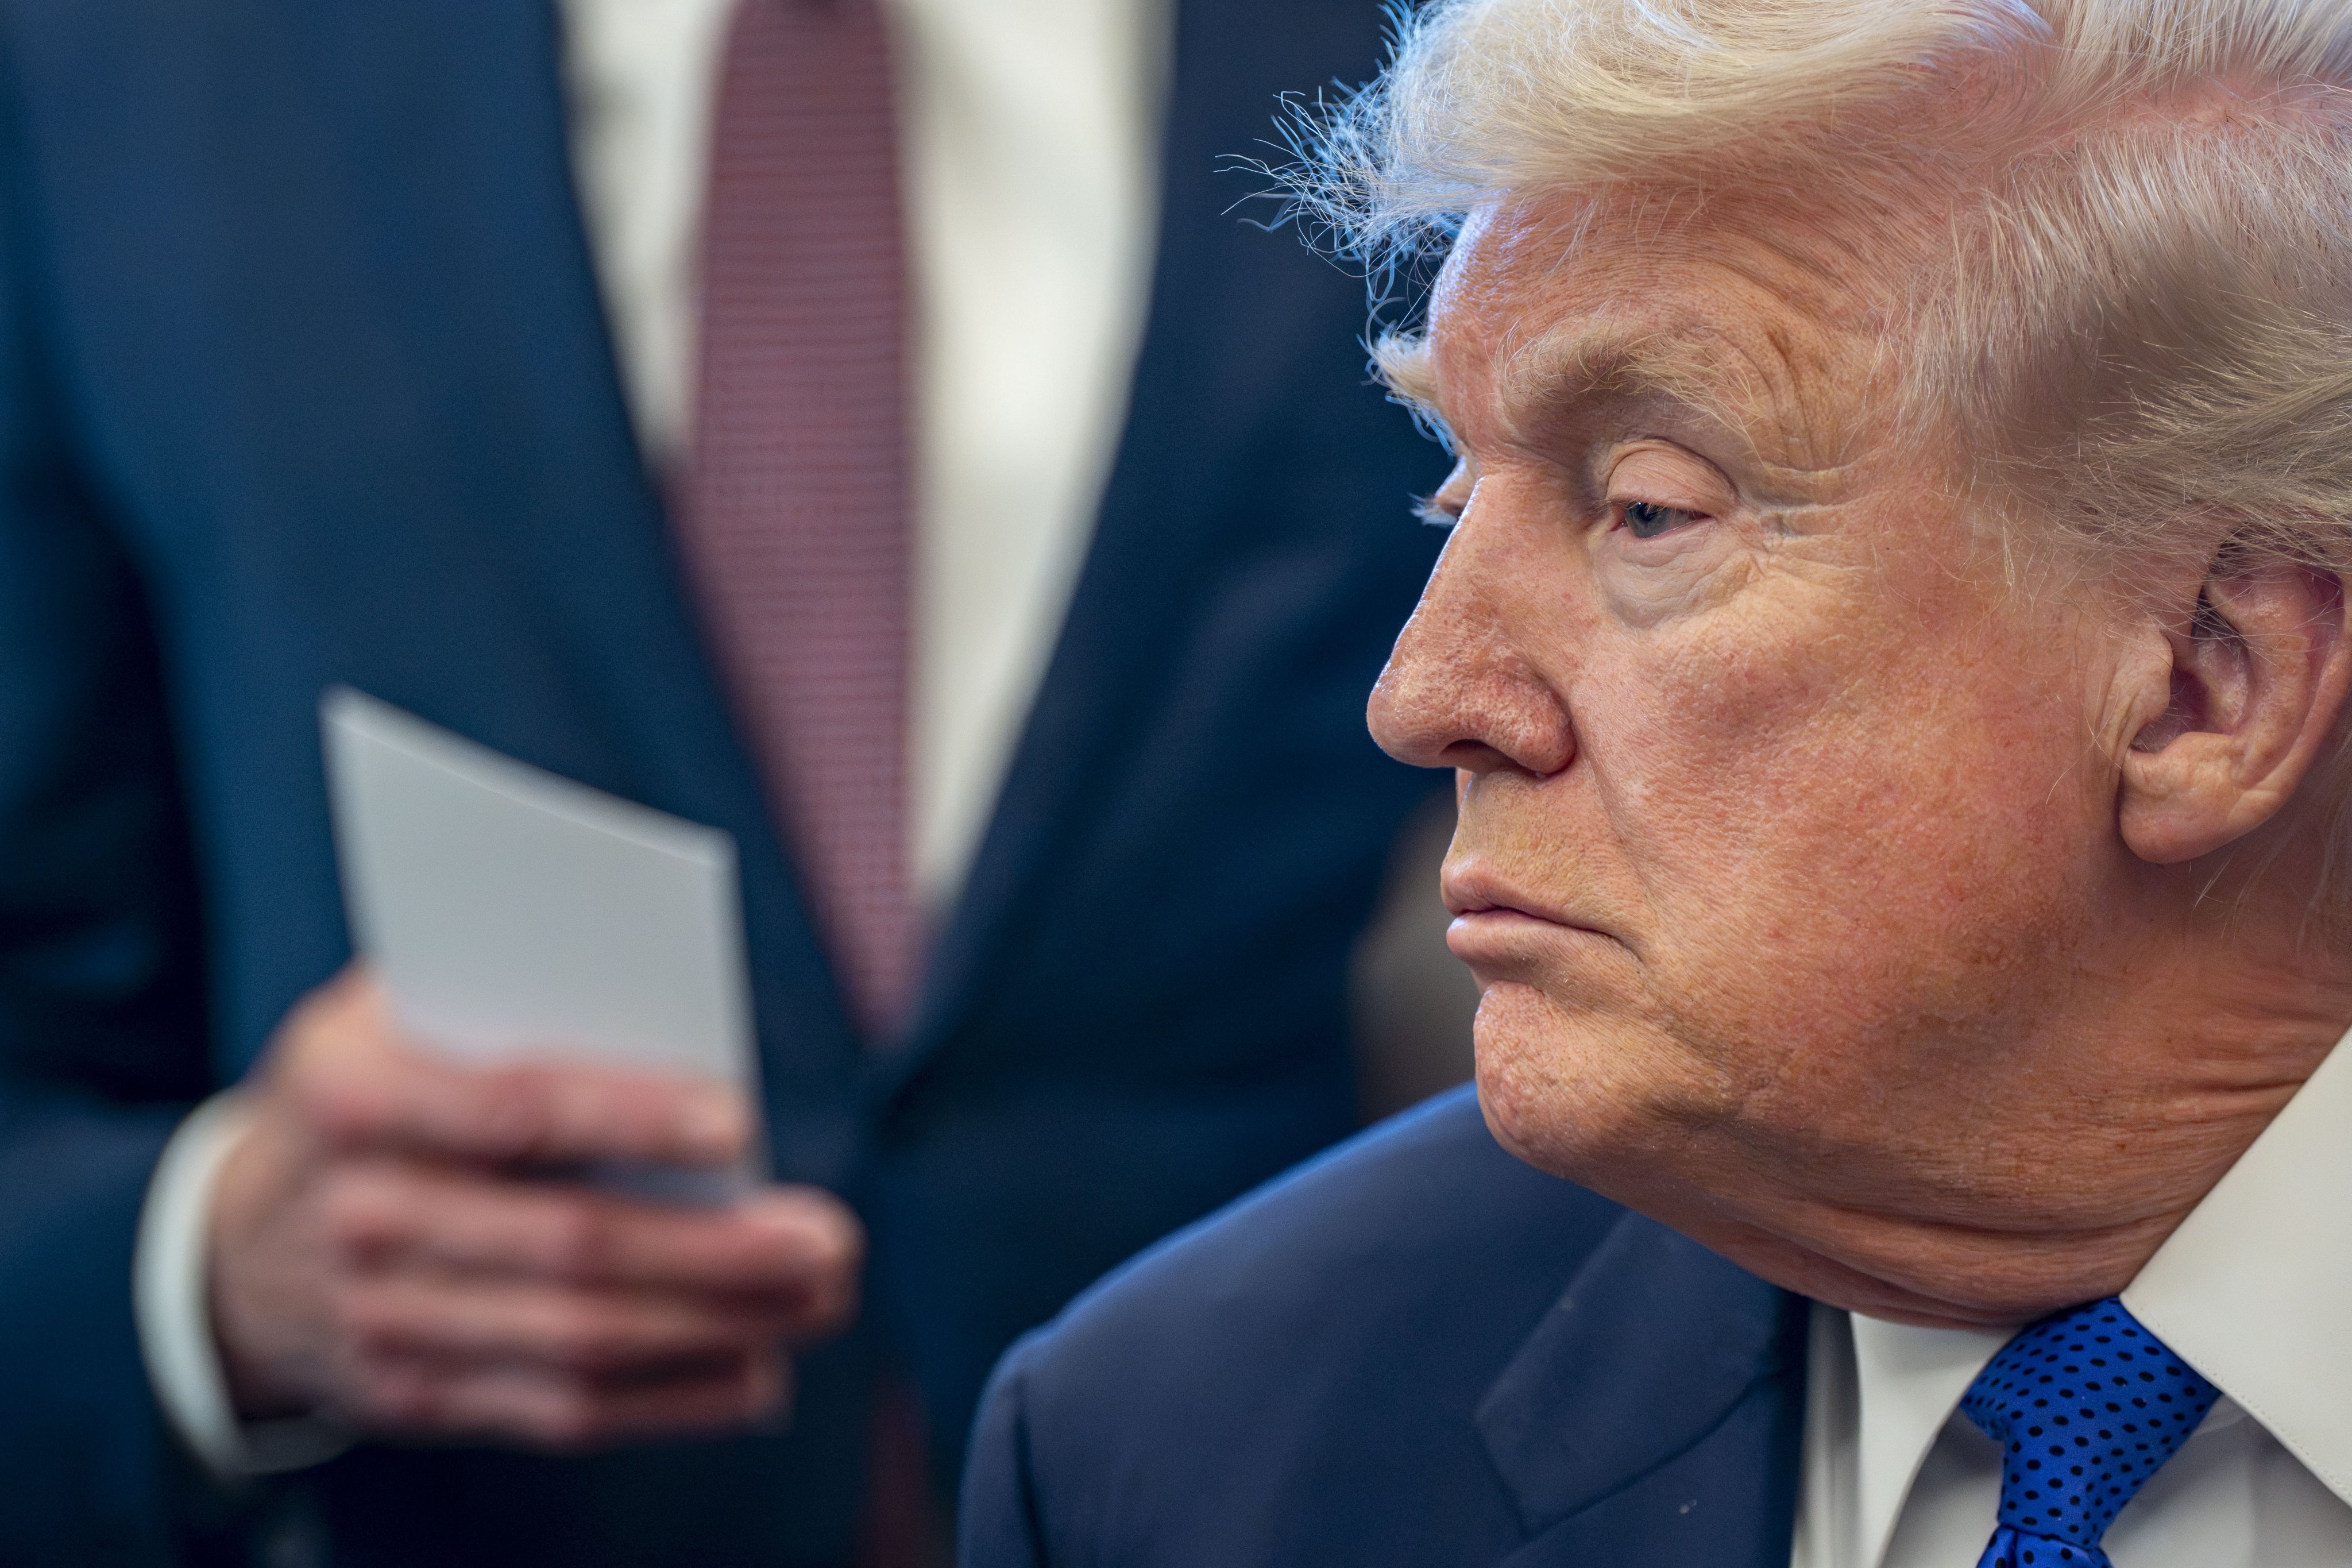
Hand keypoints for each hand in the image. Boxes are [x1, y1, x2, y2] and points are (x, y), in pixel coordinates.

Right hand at [206, 967, 861, 1449]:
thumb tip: (679, 1016)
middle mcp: (359, 1216)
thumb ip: (511, 999)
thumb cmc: (366, 1087)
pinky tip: (754, 1370)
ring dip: (717, 1327)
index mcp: (351, 1096)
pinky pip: (556, 1411)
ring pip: (577, 1340)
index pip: (512, 1108)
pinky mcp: (411, 1397)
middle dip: (715, 1248)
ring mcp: (379, 1322)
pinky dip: (668, 1400)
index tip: (740, 1120)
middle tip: (828, 1240)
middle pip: (568, 1243)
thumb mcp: (391, 1011)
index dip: (629, 1116)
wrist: (235, 1242)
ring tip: (818, 1297)